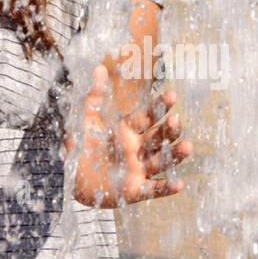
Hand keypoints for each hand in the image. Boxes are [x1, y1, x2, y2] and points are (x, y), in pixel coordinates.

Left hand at [73, 65, 191, 207]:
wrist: (69, 177)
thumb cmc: (80, 146)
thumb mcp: (86, 120)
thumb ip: (94, 95)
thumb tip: (99, 67)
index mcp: (128, 131)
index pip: (148, 117)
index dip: (159, 107)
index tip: (171, 95)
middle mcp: (137, 149)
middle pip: (159, 138)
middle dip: (169, 130)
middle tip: (176, 120)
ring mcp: (138, 170)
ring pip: (162, 161)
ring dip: (176, 155)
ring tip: (188, 146)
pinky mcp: (135, 191)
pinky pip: (154, 189)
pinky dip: (167, 188)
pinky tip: (180, 183)